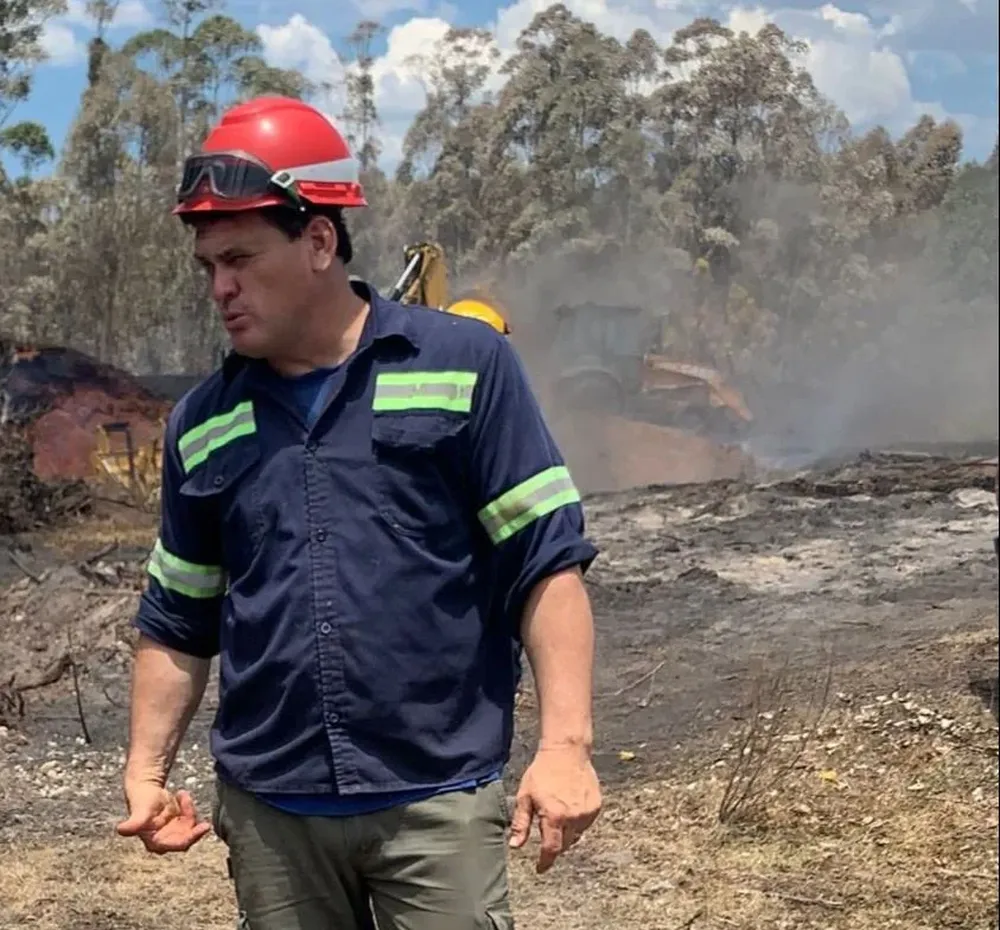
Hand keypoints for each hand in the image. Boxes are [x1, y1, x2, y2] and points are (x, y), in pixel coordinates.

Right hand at [117, 780, 210, 853]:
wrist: (144, 789)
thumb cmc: (141, 802)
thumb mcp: (139, 812)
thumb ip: (134, 823)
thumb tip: (121, 830)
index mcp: (156, 843)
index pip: (178, 845)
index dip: (192, 838)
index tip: (205, 827)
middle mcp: (166, 841)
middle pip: (188, 838)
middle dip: (196, 828)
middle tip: (204, 820)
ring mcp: (174, 832)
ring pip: (191, 824)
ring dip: (189, 809)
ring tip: (181, 794)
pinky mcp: (179, 822)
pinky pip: (191, 816)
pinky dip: (188, 804)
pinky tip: (180, 794)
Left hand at [508, 745, 601, 873]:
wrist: (567, 751)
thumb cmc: (542, 771)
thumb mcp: (525, 795)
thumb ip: (521, 823)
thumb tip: (515, 845)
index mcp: (554, 816)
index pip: (551, 850)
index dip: (545, 862)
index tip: (540, 869)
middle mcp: (573, 818)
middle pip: (564, 844)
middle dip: (554, 844)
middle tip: (546, 832)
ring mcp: (587, 812)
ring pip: (576, 835)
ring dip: (566, 833)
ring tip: (558, 816)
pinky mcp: (596, 806)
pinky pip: (586, 824)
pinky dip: (577, 823)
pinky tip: (569, 808)